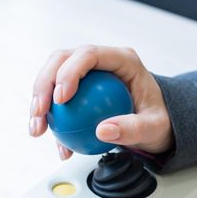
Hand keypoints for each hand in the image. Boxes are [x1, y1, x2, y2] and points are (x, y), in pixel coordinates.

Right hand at [29, 45, 172, 159]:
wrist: (157, 125)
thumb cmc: (159, 119)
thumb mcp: (153, 127)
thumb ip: (132, 128)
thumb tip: (102, 131)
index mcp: (122, 60)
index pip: (89, 55)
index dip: (69, 72)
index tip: (61, 99)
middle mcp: (102, 63)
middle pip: (62, 60)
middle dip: (44, 84)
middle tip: (40, 113)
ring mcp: (88, 75)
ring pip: (53, 78)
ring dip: (40, 102)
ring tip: (37, 129)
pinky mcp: (80, 91)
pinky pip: (59, 102)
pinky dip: (52, 120)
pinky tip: (54, 142)